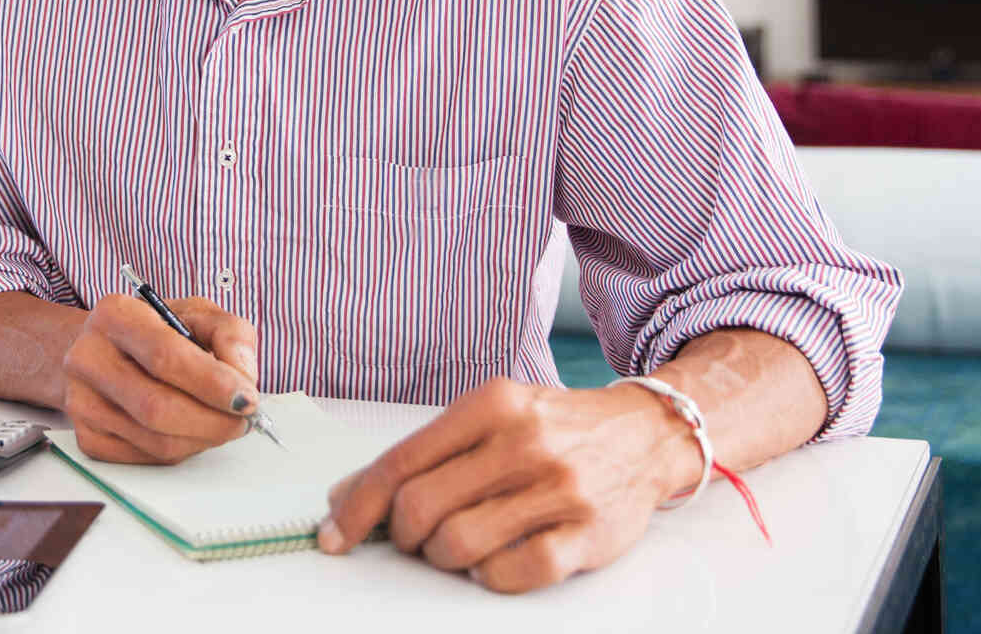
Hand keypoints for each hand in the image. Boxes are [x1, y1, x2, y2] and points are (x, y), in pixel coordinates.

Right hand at [61, 293, 260, 464]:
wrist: (104, 350)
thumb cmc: (155, 331)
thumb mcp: (197, 314)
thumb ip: (229, 333)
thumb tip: (243, 377)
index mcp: (115, 315)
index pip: (165, 356)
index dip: (212, 383)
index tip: (247, 399)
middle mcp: (88, 357)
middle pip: (157, 406)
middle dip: (213, 421)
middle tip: (244, 421)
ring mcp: (82, 401)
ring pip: (155, 440)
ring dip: (202, 439)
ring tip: (224, 424)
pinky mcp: (86, 436)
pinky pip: (145, 458)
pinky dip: (181, 450)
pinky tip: (193, 431)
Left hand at [318, 377, 696, 592]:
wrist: (645, 434)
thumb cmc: (554, 429)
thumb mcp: (491, 417)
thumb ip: (427, 453)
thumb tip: (348, 496)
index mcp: (491, 404)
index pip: (401, 461)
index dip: (358, 505)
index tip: (335, 534)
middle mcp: (524, 440)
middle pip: (422, 507)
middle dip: (403, 536)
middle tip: (413, 539)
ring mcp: (560, 488)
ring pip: (461, 543)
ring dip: (443, 557)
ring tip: (456, 547)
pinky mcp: (589, 534)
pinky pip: (513, 574)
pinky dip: (489, 576)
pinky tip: (494, 561)